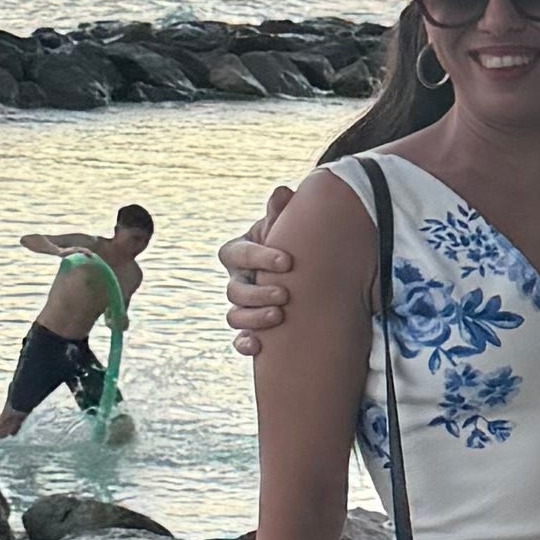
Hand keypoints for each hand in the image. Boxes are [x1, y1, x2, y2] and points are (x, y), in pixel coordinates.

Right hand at [222, 195, 297, 360]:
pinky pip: (239, 338)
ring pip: (234, 315)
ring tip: (280, 317)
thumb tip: (282, 193)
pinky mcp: (251, 327)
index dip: (260, 257)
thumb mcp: (286, 226)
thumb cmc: (292, 242)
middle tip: (285, 294)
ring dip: (254, 318)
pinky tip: (258, 346)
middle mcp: (237, 279)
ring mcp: (242, 305)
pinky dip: (245, 343)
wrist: (305, 269)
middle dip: (258, 293)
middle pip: (234, 289)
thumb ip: (281, 212)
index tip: (287, 260)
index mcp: (240, 252)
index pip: (238, 254)